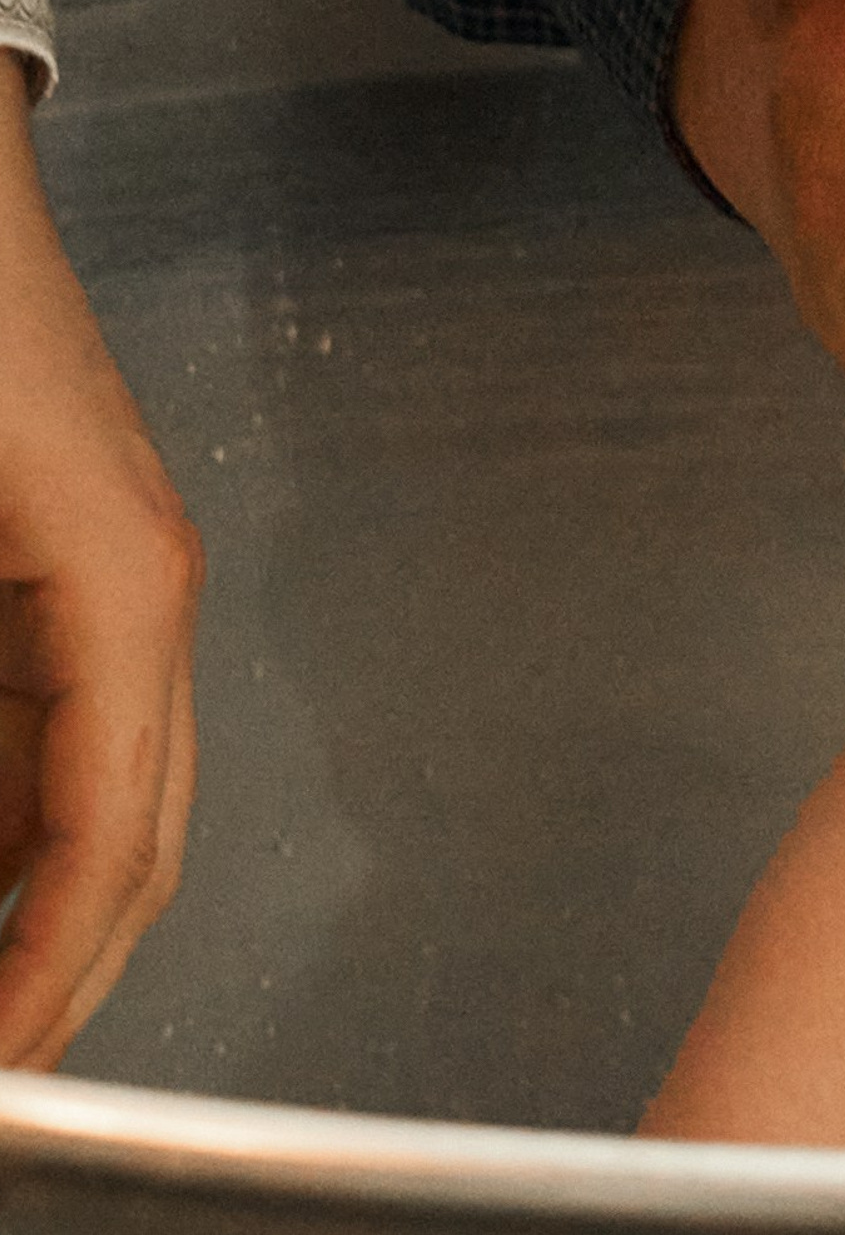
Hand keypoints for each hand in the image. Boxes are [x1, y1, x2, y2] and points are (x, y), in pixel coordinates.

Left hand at [0, 68, 200, 1066]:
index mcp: (116, 579)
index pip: (108, 834)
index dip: (46, 982)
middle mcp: (138, 587)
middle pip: (140, 834)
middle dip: (61, 976)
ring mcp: (109, 565)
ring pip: (102, 787)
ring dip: (34, 901)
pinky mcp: (61, 551)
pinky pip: (55, 724)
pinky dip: (14, 820)